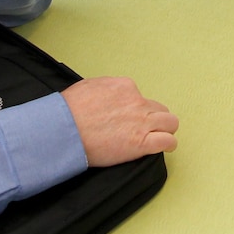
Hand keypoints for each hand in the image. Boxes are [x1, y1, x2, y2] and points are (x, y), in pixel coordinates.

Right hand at [62, 77, 177, 165]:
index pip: (141, 97)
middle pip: (159, 109)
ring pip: (170, 122)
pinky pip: (167, 141)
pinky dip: (168, 144)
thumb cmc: (69, 111)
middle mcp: (137, 102)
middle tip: (145, 128)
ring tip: (159, 137)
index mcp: (125, 87)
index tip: (130, 118)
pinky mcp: (141, 142)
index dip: (137, 109)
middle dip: (154, 118)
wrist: (63, 130)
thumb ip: (106, 88)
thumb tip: (111, 94)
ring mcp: (141, 122)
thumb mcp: (89, 87)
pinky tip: (165, 147)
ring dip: (165, 129)